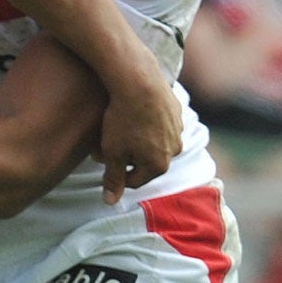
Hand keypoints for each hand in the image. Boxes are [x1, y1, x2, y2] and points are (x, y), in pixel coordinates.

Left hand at [95, 73, 182, 202]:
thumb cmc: (123, 118)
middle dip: (127, 155)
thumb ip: (113, 178)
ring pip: (154, 142)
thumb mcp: (113, 152)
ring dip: (138, 139)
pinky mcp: (177, 111)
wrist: (139, 80)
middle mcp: (175, 150)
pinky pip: (159, 124)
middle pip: (145, 161)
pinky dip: (147, 123)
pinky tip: (134, 112)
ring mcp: (178, 130)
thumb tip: (110, 202)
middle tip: (107, 142)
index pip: (133, 180)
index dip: (115, 173)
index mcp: (159, 165)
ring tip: (120, 126)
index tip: (103, 160)